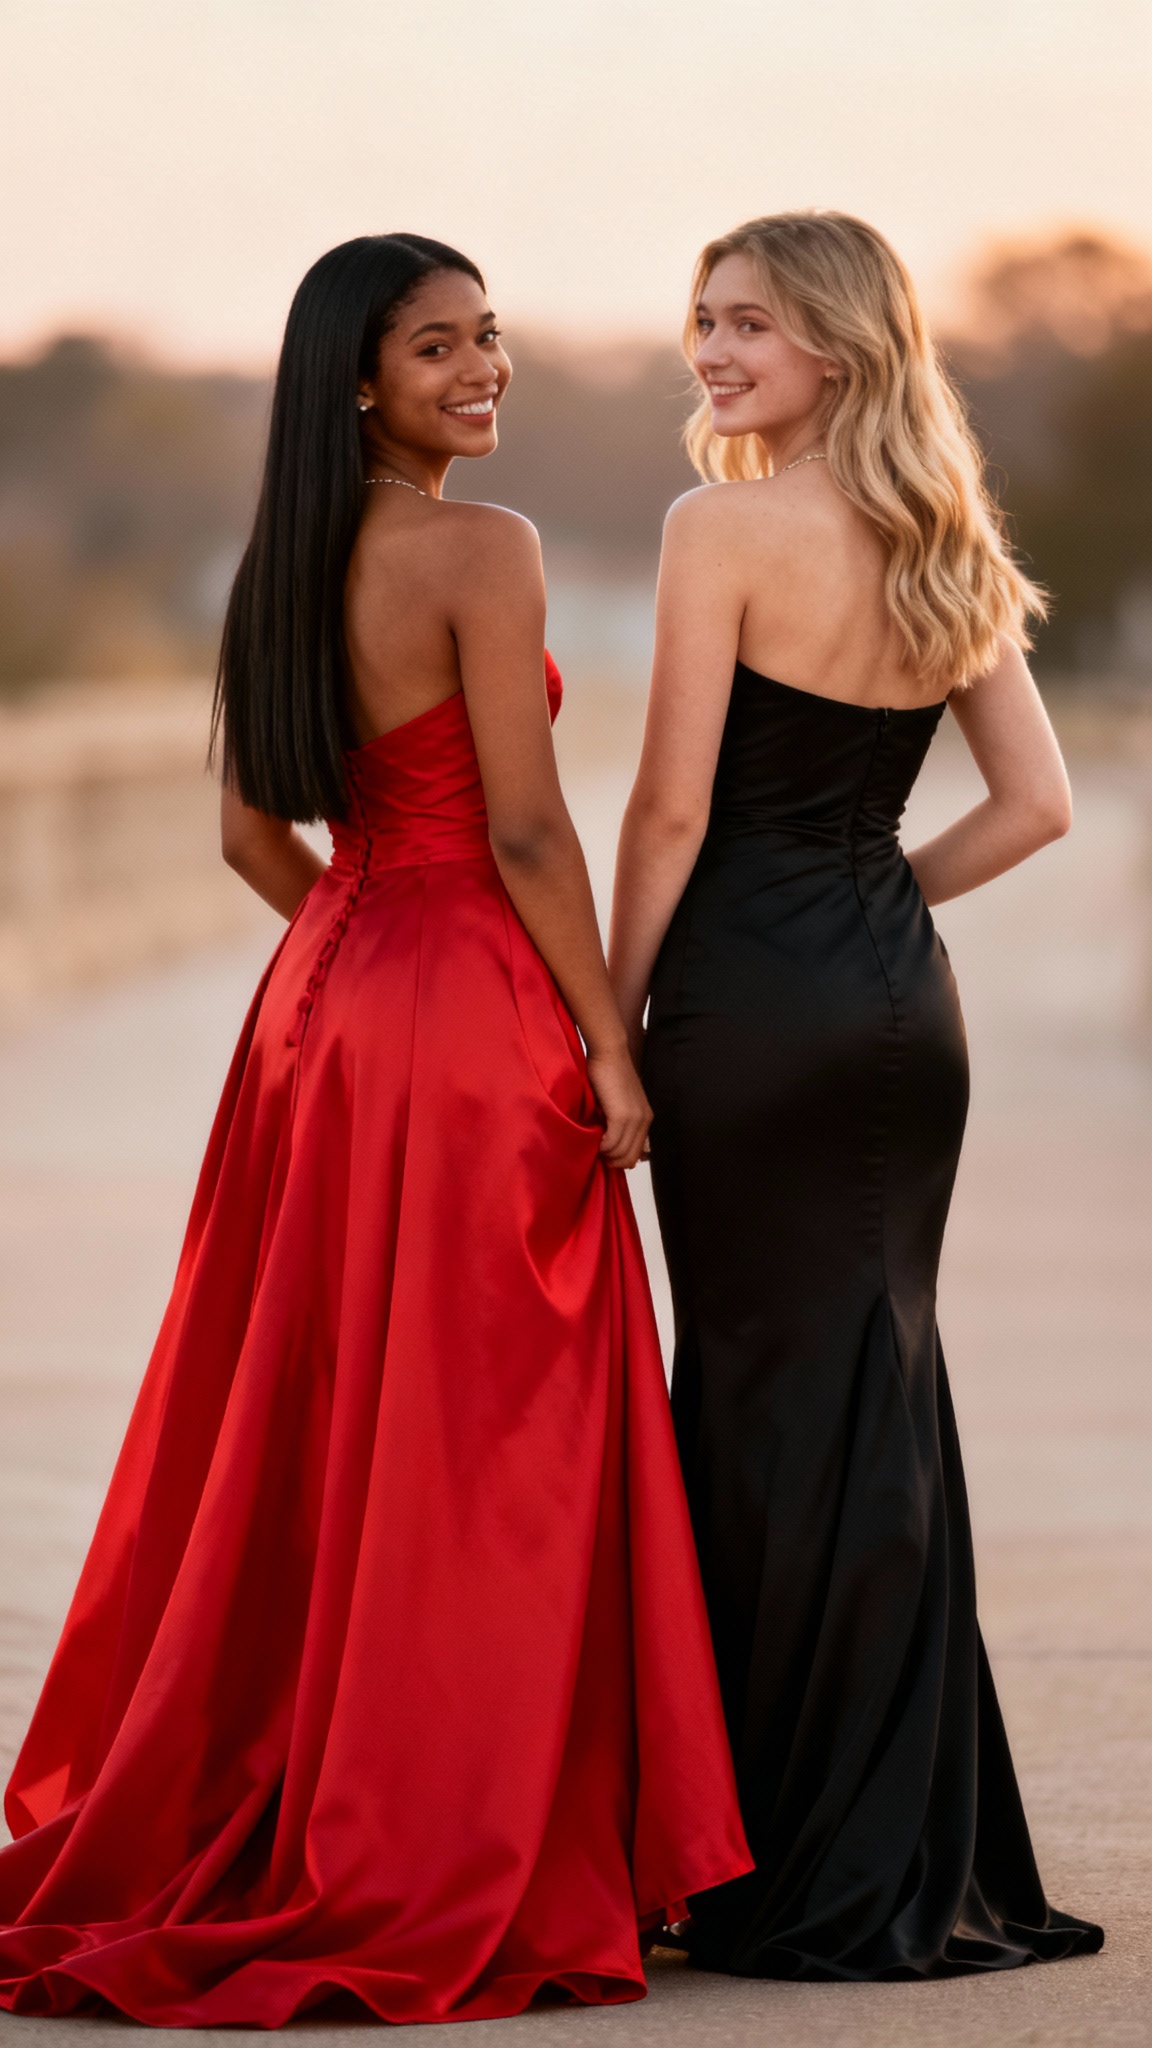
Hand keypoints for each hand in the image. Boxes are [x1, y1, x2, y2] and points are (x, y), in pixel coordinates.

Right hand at [585, 1046, 652, 1168]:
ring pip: (620, 1154)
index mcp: (645, 1118)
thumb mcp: (617, 1101)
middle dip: (611, 1161)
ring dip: (604, 1153)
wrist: (609, 1052)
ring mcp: (635, 1119)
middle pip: (629, 1158)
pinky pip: (611, 1144)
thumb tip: (606, 1142)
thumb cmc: (608, 1072)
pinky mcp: (622, 1116)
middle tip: (595, 1152)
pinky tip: (592, 1138)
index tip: (602, 1154)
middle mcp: (644, 1120)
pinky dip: (600, 1146)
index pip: (635, 1154)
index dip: (618, 1159)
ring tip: (592, 1144)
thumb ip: (617, 1120)